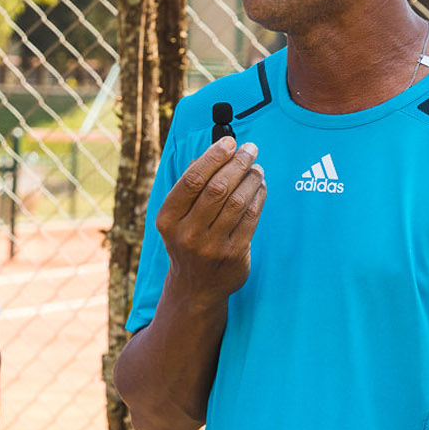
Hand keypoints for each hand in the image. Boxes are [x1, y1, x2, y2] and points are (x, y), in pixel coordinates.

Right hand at [155, 136, 265, 309]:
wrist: (194, 287)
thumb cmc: (188, 240)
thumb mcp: (177, 217)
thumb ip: (192, 186)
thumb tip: (217, 150)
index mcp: (168, 218)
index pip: (192, 179)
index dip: (213, 157)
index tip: (229, 142)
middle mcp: (187, 233)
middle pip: (217, 188)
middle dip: (237, 163)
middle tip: (250, 149)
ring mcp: (211, 246)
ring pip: (237, 202)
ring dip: (251, 179)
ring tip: (257, 167)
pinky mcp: (233, 255)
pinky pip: (250, 218)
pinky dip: (258, 197)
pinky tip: (260, 187)